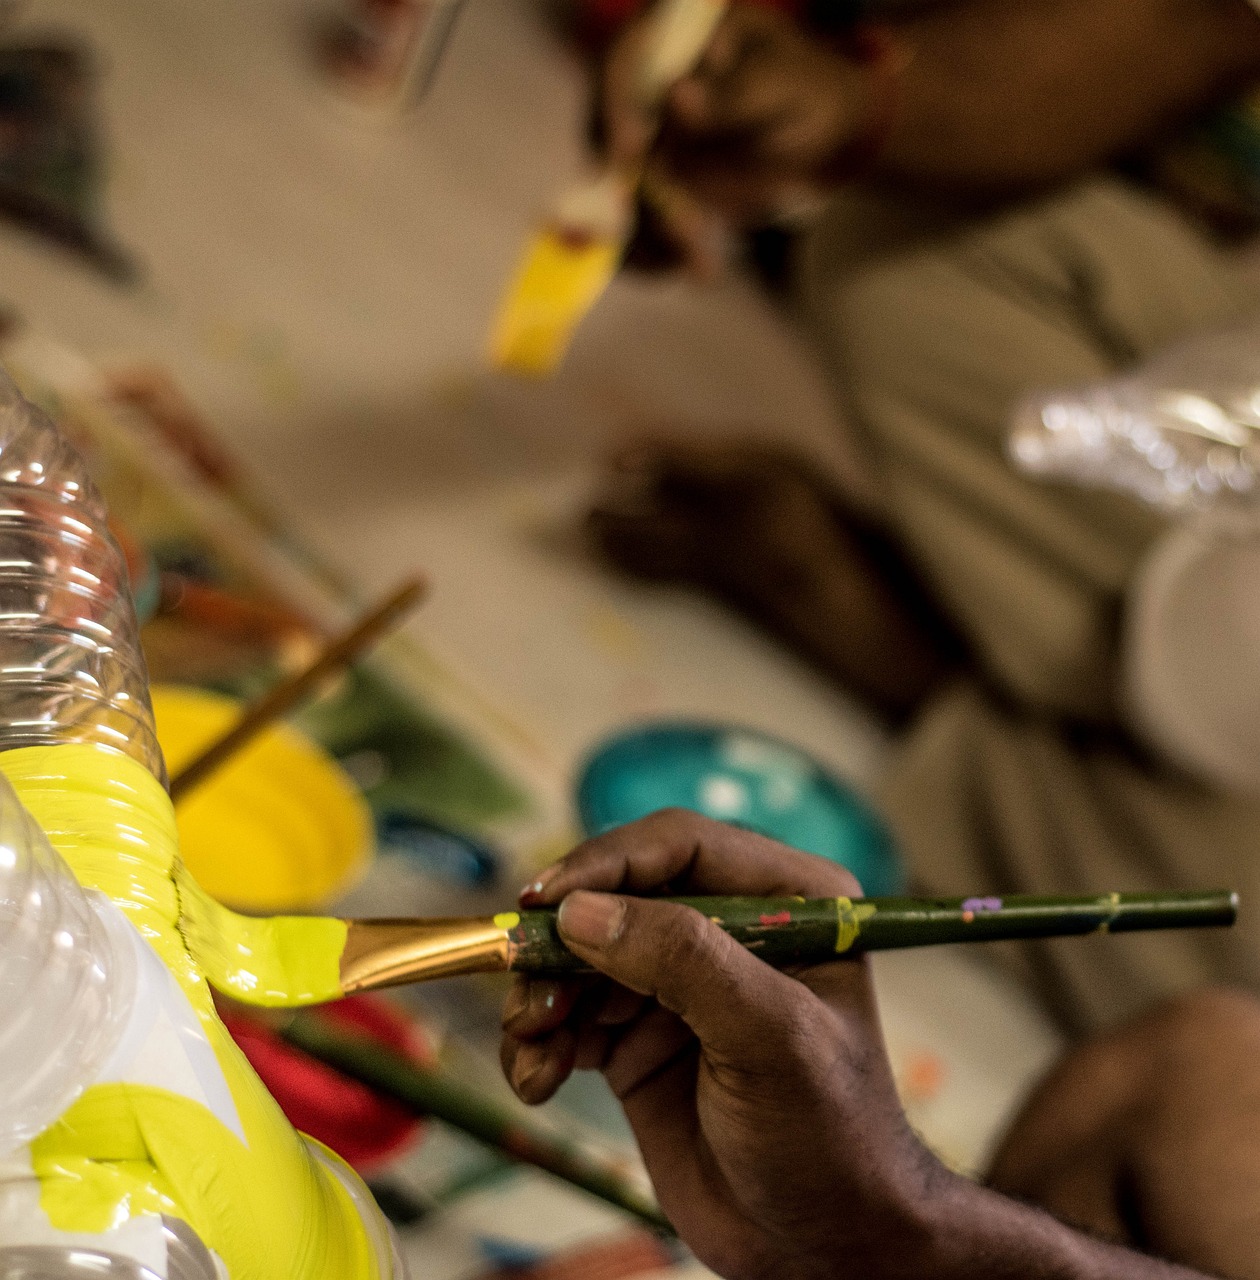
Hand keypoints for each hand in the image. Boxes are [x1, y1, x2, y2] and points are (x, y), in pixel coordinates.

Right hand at [500, 810, 953, 1279]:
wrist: (820, 1246)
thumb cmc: (830, 1135)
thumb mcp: (770, 1038)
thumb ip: (684, 963)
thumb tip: (583, 912)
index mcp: (784, 900)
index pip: (679, 846)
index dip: (608, 864)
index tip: (545, 902)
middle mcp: (726, 929)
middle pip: (616, 899)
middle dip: (562, 945)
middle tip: (527, 995)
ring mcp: (676, 983)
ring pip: (580, 958)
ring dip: (541, 999)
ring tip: (532, 1051)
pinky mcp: (637, 1036)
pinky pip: (569, 1016)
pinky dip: (540, 1042)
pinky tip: (538, 1080)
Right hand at [601, 4, 876, 269]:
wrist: (820, 134)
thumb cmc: (805, 90)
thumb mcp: (781, 84)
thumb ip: (733, 94)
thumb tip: (677, 99)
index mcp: (667, 39)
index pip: (621, 67)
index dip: (615, 110)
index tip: (630, 152)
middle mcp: (642, 94)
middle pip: (610, 143)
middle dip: (641, 196)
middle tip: (683, 231)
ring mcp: (644, 146)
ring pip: (624, 197)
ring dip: (653, 236)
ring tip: (700, 264)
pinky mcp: (655, 191)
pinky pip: (640, 228)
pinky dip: (658, 256)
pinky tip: (693, 270)